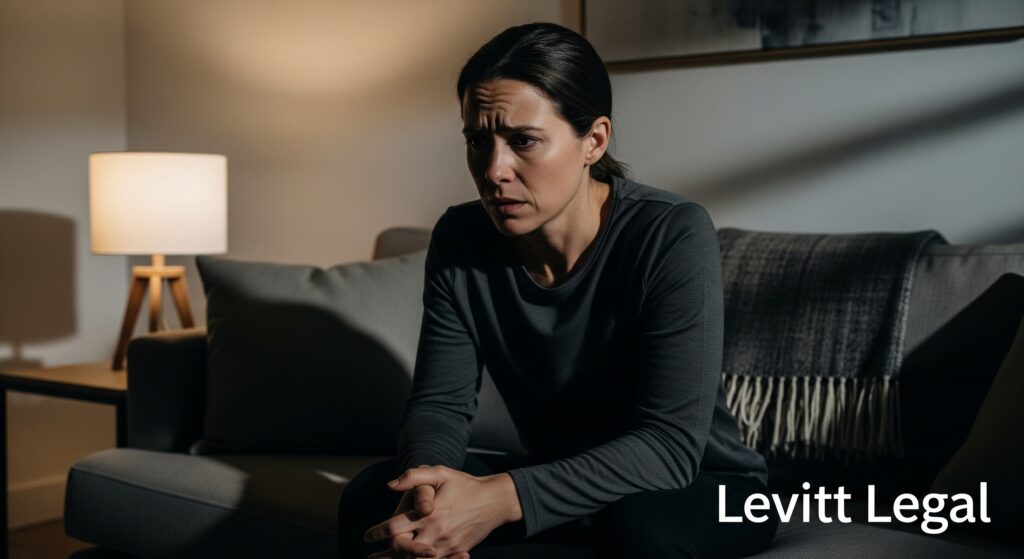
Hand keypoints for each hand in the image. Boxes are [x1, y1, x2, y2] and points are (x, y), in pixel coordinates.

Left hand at [364, 466, 521, 558]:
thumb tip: (389, 485)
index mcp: (428, 514)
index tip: (366, 536)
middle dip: (385, 555)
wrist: (496, 501)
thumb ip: (414, 477)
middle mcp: (435, 532)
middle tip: (371, 557)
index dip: (377, 533)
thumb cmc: (465, 484)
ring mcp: (446, 545)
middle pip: (402, 550)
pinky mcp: (456, 551)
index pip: (394, 527)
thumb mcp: (440, 473)